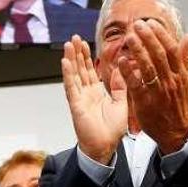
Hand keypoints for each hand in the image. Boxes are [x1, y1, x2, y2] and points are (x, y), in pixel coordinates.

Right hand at [61, 35, 127, 164]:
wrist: (105, 147)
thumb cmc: (112, 131)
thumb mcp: (122, 103)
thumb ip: (120, 86)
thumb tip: (120, 69)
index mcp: (97, 93)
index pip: (90, 71)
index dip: (87, 58)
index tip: (85, 44)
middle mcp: (86, 94)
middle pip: (80, 70)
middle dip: (77, 54)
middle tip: (74, 38)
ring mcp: (80, 99)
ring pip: (74, 75)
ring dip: (71, 60)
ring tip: (68, 45)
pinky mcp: (76, 105)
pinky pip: (71, 87)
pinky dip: (68, 75)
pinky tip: (66, 63)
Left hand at [118, 19, 187, 153]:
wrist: (175, 131)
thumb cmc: (178, 105)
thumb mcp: (187, 81)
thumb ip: (185, 59)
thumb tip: (187, 39)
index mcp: (180, 74)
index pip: (171, 50)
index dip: (161, 35)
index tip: (151, 24)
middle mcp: (170, 81)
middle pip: (159, 55)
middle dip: (148, 38)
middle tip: (138, 25)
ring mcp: (158, 92)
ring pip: (148, 68)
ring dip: (138, 51)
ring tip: (130, 38)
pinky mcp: (144, 103)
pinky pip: (135, 85)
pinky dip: (128, 72)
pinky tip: (121, 61)